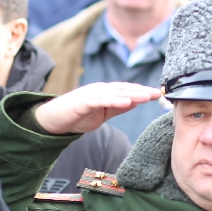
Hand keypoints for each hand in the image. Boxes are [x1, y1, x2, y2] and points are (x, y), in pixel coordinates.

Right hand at [35, 82, 161, 134]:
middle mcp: (100, 90)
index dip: (142, 92)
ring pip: (115, 93)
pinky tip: (126, 102)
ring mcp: (92, 94)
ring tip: (147, 97)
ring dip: (132, 94)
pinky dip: (115, 100)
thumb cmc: (78, 116)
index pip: (127, 90)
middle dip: (142, 91)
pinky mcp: (83, 101)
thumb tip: (135, 102)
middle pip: (124, 88)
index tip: (158, 95)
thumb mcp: (103, 114)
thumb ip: (118, 108)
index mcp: (106, 92)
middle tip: (158, 94)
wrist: (53, 121)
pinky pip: (102, 100)